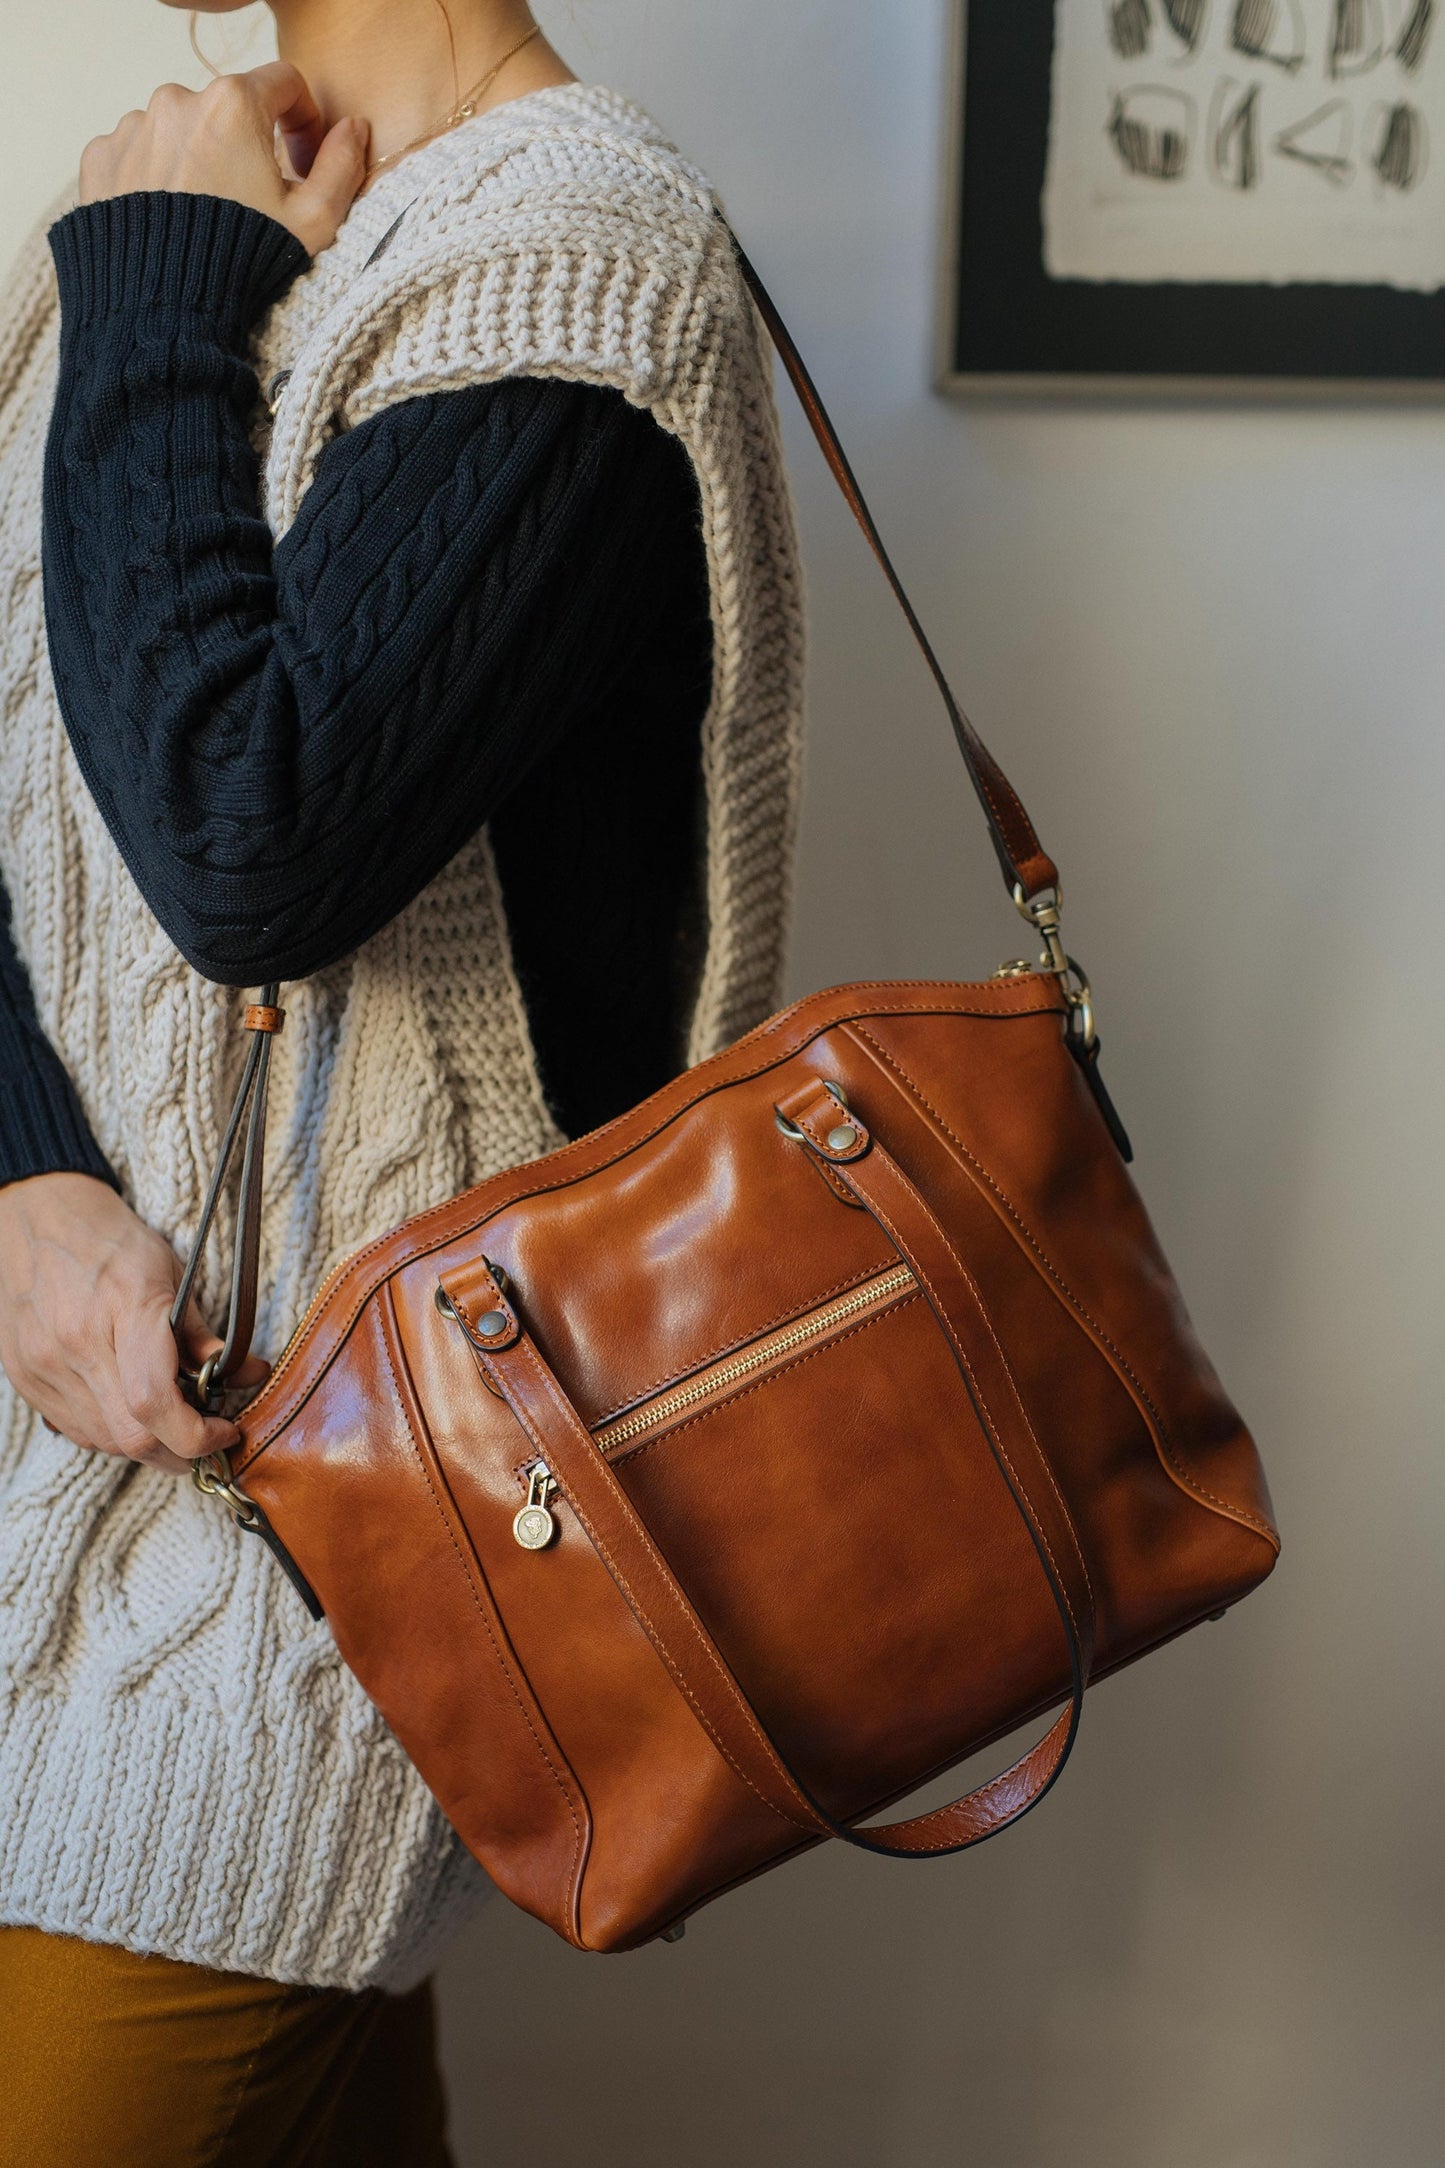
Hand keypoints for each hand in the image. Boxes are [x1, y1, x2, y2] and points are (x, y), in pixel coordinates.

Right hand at [0, 1172, 267, 1474]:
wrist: (40, 1220)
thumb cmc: (113, 1243)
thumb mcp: (173, 1274)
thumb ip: (205, 1335)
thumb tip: (249, 1376)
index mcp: (123, 1309)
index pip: (155, 1402)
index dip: (198, 1435)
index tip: (226, 1431)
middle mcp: (76, 1344)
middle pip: (132, 1437)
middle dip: (180, 1453)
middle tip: (208, 1439)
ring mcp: (44, 1366)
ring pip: (105, 1441)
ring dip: (148, 1445)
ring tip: (171, 1418)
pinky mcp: (26, 1379)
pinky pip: (78, 1430)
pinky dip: (112, 1432)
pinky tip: (130, 1408)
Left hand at [78, 62, 368, 256]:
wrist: (162, 313)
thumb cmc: (243, 265)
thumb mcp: (314, 223)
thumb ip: (341, 167)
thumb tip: (353, 130)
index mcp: (234, 105)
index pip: (283, 84)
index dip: (303, 120)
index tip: (302, 160)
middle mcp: (177, 101)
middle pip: (227, 109)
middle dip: (246, 145)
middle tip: (254, 202)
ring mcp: (133, 128)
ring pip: (180, 130)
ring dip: (199, 160)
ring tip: (206, 218)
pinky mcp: (101, 158)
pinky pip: (138, 155)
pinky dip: (157, 179)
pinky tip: (169, 223)